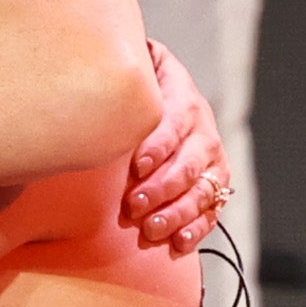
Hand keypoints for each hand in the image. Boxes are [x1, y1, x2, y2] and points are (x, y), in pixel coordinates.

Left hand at [124, 40, 234, 248]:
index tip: (136, 166)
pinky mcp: (214, 182)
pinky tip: (177, 242)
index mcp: (182, 95)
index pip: (177, 119)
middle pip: (192, 160)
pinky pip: (212, 208)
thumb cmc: (129, 86)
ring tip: (151, 229)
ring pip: (204, 188)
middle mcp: (203, 127)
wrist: (152, 92)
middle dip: (164, 187)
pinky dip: (197, 228)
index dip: (159, 144)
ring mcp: (211, 157)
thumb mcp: (128, 68)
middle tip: (135, 205)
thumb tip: (91, 64)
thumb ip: (119, 69)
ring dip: (178, 212)